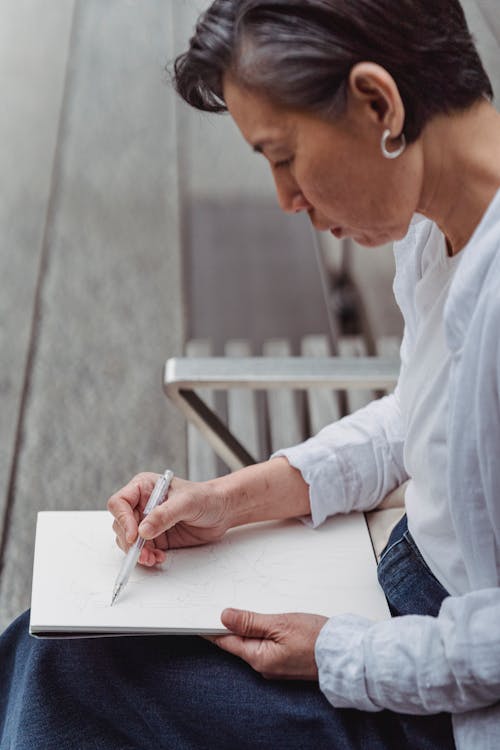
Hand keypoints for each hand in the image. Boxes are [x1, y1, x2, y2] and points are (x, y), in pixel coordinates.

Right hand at [107, 472, 230, 566]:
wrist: (222, 511)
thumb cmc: (206, 497)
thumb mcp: (186, 502)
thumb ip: (164, 515)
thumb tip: (143, 530)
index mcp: (143, 488)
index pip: (120, 502)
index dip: (122, 519)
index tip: (133, 535)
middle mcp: (141, 505)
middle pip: (121, 525)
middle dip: (130, 542)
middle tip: (143, 553)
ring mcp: (147, 523)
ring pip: (129, 541)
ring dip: (137, 553)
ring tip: (152, 558)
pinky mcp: (155, 538)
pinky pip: (142, 550)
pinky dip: (147, 557)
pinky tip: (158, 558)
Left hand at [211, 609, 327, 680]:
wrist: (346, 654)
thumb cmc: (316, 639)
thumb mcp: (280, 624)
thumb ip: (250, 622)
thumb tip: (224, 617)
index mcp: (258, 658)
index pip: (226, 642)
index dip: (212, 627)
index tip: (201, 615)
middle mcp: (264, 666)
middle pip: (238, 642)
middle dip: (231, 625)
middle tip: (223, 604)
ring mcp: (275, 666)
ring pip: (253, 643)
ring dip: (249, 627)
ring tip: (246, 609)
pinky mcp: (286, 662)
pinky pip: (267, 646)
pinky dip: (263, 632)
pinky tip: (267, 621)